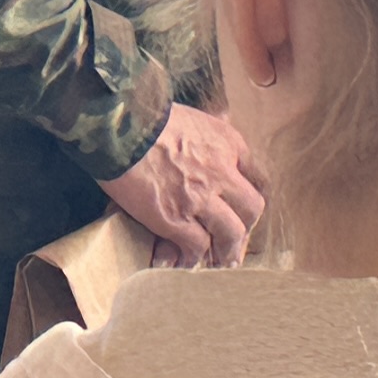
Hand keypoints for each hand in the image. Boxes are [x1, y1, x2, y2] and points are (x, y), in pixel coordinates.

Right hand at [102, 100, 267, 268]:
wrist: (120, 127)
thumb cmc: (147, 117)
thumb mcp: (190, 117)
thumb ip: (204, 135)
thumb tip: (199, 145)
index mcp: (227, 143)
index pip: (256, 175)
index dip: (248, 195)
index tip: (241, 207)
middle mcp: (222, 172)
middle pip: (252, 208)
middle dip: (246, 225)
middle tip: (236, 238)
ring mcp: (201, 198)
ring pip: (231, 233)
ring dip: (227, 249)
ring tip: (221, 259)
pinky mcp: (176, 218)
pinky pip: (197, 246)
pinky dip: (194, 256)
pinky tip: (188, 260)